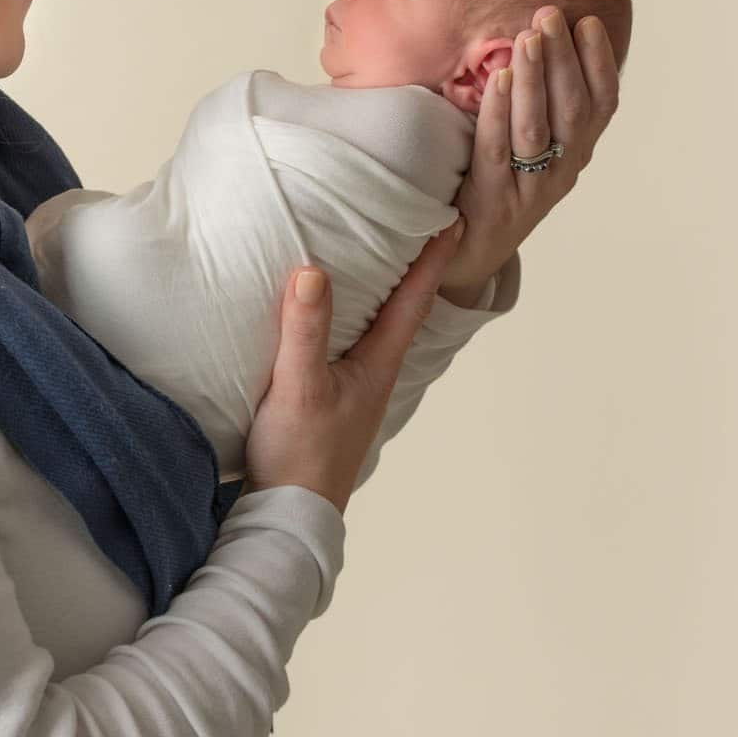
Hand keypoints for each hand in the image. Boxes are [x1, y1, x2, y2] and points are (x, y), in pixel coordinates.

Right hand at [245, 218, 466, 516]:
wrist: (286, 515)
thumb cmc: (299, 454)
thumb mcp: (299, 386)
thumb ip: (305, 329)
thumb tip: (311, 269)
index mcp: (377, 365)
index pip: (412, 302)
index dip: (430, 261)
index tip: (450, 221)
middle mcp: (374, 374)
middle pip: (402, 311)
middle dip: (413, 269)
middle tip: (421, 227)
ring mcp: (354, 390)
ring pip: (377, 330)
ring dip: (383, 294)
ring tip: (380, 259)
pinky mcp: (330, 401)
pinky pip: (349, 346)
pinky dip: (351, 319)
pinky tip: (332, 315)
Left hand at [440, 7, 622, 304]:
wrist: (464, 257)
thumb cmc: (495, 188)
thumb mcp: (528, 148)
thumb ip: (537, 103)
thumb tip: (537, 40)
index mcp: (575, 155)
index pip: (602, 105)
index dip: (600, 63)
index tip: (589, 21)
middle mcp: (561, 171)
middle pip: (572, 109)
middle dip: (563, 57)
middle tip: (550, 14)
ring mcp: (528, 188)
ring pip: (538, 127)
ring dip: (534, 78)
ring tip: (528, 36)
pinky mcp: (492, 199)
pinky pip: (498, 149)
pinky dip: (499, 111)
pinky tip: (497, 79)